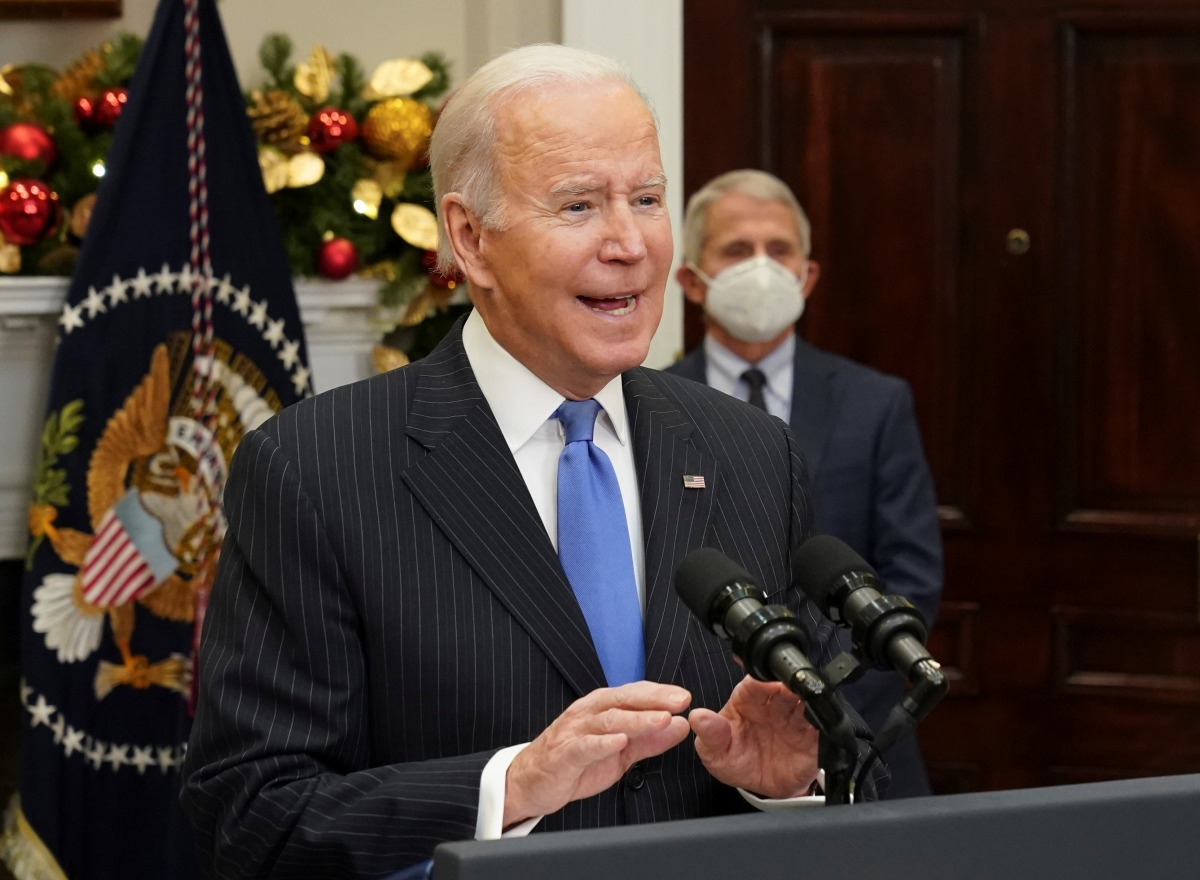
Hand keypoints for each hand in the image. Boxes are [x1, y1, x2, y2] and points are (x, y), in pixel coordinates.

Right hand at [503, 682, 691, 826]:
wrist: (533, 781)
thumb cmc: (576, 761)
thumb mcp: (620, 751)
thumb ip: (650, 740)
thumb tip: (681, 726)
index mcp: (602, 708)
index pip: (634, 693)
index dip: (660, 693)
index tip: (684, 697)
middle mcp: (589, 713)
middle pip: (623, 699)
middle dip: (654, 699)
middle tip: (680, 700)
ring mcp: (575, 731)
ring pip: (609, 720)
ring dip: (637, 719)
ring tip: (661, 719)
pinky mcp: (564, 754)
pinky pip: (584, 746)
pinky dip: (603, 743)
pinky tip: (620, 741)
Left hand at [689, 676, 818, 798]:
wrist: (762, 789)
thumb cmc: (736, 760)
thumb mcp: (715, 752)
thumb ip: (710, 734)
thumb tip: (698, 717)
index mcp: (749, 698)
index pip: (756, 681)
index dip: (762, 680)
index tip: (766, 684)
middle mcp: (774, 704)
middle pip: (786, 686)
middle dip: (789, 686)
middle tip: (790, 692)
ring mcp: (795, 719)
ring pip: (807, 702)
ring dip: (809, 701)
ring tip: (805, 709)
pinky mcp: (814, 737)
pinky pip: (823, 727)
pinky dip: (823, 724)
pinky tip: (818, 728)